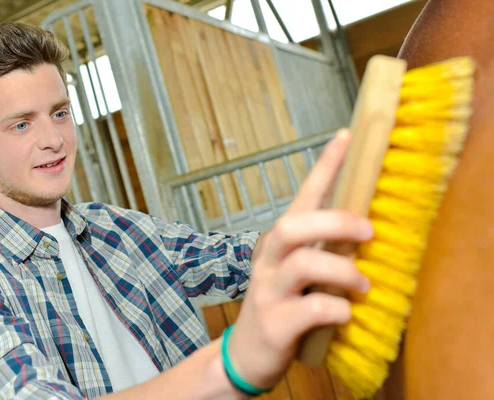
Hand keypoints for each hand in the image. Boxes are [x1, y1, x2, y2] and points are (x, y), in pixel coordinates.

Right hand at [229, 129, 372, 389]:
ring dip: (342, 272)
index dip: (324, 167)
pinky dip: (337, 311)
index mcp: (278, 244)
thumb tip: (365, 233)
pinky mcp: (275, 323)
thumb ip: (322, 252)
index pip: (301, 196)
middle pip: (293, 225)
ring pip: (302, 264)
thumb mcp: (298, 274)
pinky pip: (312, 309)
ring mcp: (268, 291)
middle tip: (368, 231)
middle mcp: (269, 261)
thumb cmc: (281, 306)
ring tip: (362, 285)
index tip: (346, 137)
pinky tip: (345, 316)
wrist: (245, 354)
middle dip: (334, 221)